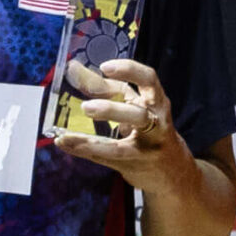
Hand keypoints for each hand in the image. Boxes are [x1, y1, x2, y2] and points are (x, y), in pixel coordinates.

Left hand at [54, 58, 192, 195]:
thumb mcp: (132, 105)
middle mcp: (157, 120)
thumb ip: (106, 89)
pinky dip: (86, 148)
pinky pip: (110, 153)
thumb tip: (75, 68)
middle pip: (139, 112)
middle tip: (86, 107)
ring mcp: (148, 144)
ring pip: (124, 141)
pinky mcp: (136, 162)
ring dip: (97, 138)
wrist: (170, 168)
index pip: (148, 79)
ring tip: (70, 132)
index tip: (105, 67)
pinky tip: (66, 142)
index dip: (129, 70)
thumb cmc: (147, 130)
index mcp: (156, 100)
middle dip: (112, 109)